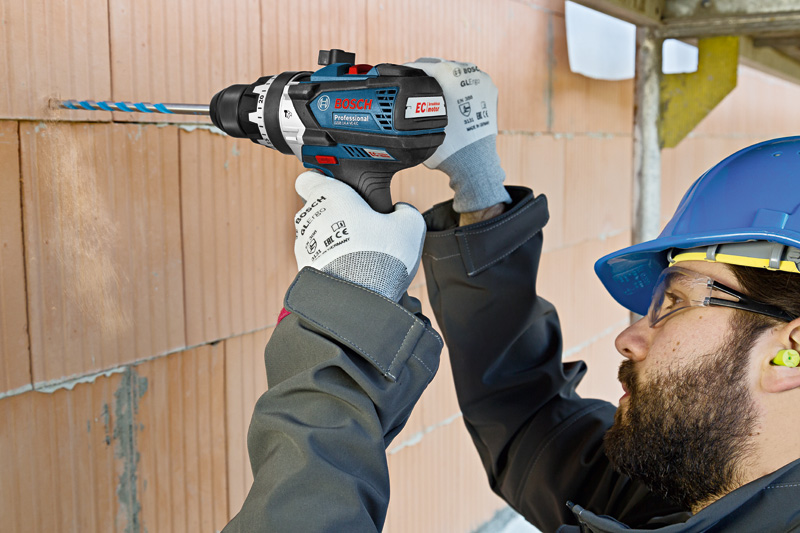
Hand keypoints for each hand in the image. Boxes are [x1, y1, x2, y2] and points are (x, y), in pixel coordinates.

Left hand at [293, 171, 425, 301]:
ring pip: (318, 235)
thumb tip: (400, 211)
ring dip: (334, 240)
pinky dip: (331, 262)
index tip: (341, 191)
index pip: (309, 178)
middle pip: (318, 209)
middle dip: (337, 215)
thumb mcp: (410, 224)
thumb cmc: (382, 255)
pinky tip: (352, 270)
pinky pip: (318, 258)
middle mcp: (310, 217)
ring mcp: (304, 244)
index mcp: (330, 195)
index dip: (323, 182)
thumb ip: (403, 210)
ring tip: (360, 253)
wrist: (360, 299)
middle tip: (363, 227)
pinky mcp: (304, 268)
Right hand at [404, 58, 510, 212]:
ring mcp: (482, 80)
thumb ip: (413, 104)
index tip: (401, 72)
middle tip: (415, 80)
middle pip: (442, 66)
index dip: (410, 69)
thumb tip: (402, 97)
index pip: (425, 65)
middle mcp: (468, 73)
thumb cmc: (447, 147)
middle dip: (428, 73)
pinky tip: (450, 95)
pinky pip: (470, 82)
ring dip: (445, 78)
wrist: (475, 162)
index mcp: (450, 75)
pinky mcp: (490, 91)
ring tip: (432, 88)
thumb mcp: (421, 125)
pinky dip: (460, 86)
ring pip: (458, 72)